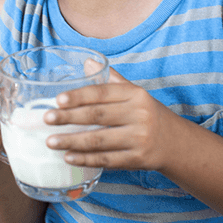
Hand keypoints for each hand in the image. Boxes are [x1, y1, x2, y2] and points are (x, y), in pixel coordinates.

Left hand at [44, 68, 170, 170]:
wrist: (176, 142)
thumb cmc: (148, 113)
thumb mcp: (135, 93)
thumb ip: (111, 79)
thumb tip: (87, 62)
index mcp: (135, 95)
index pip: (102, 93)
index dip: (79, 96)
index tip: (58, 99)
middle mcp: (139, 115)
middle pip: (98, 116)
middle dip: (69, 118)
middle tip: (47, 119)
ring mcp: (139, 138)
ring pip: (99, 140)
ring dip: (72, 141)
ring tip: (51, 141)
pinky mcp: (138, 159)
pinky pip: (107, 159)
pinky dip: (86, 159)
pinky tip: (69, 157)